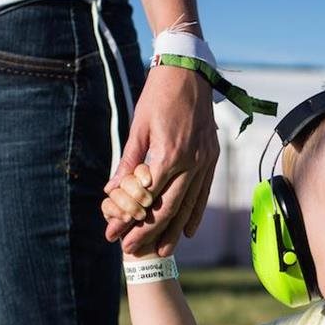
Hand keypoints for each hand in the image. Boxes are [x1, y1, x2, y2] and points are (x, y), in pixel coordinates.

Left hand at [104, 65, 217, 256]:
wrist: (188, 72)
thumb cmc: (157, 96)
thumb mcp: (138, 128)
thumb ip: (128, 163)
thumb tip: (112, 191)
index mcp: (169, 154)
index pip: (147, 198)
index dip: (130, 220)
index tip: (115, 234)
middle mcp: (191, 162)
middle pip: (169, 208)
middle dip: (149, 232)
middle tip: (133, 250)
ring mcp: (205, 161)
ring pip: (189, 205)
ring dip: (174, 230)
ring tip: (162, 251)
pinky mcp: (213, 157)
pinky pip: (204, 192)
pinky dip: (196, 213)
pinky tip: (187, 230)